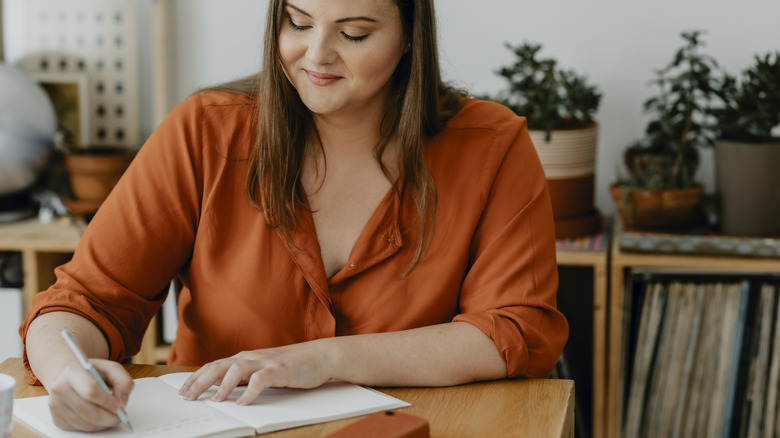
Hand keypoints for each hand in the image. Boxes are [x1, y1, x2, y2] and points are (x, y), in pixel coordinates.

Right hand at [46, 359, 133, 431]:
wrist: (70, 376)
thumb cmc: (92, 372)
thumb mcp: (111, 369)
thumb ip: (123, 381)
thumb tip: (122, 402)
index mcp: (72, 372)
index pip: (90, 390)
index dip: (107, 401)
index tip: (119, 406)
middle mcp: (60, 388)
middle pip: (87, 411)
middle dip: (108, 417)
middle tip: (120, 416)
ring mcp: (56, 405)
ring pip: (84, 423)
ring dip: (102, 424)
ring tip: (111, 416)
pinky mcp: (57, 419)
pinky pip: (79, 429)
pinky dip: (93, 427)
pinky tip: (99, 418)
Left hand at [179, 340, 334, 405]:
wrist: (320, 356)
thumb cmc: (292, 365)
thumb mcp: (263, 370)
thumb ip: (246, 377)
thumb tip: (225, 390)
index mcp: (246, 358)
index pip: (215, 366)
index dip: (197, 377)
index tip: (183, 390)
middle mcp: (252, 357)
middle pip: (219, 366)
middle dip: (200, 381)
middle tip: (187, 396)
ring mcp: (265, 362)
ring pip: (237, 369)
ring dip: (223, 385)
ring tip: (215, 400)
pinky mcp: (280, 370)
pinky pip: (261, 380)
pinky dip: (251, 391)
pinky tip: (244, 402)